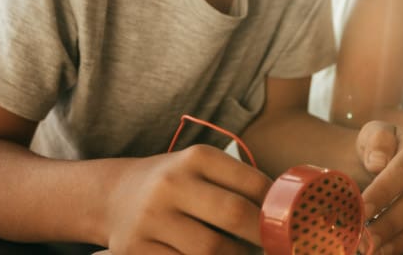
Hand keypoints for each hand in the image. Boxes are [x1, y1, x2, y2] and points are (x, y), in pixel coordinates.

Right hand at [104, 145, 271, 254]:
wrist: (114, 197)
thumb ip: (240, 186)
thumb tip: (289, 215)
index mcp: (196, 158)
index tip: (287, 224)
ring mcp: (151, 219)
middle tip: (273, 247)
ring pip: (211, 250)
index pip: (254, 185)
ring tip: (242, 254)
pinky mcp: (136, 250)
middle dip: (262, 237)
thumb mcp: (202, 170)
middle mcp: (171, 183)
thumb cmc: (176, 186)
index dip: (277, 210)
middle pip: (234, 215)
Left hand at [356, 121, 402, 254]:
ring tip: (376, 250)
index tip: (361, 209)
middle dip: (388, 224)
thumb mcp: (374, 134)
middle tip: (365, 239)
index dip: (381, 192)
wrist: (395, 160)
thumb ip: (375, 141)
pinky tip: (392, 251)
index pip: (402, 172)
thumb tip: (377, 162)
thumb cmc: (381, 150)